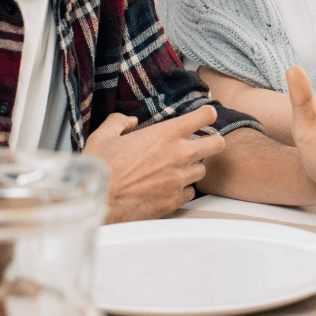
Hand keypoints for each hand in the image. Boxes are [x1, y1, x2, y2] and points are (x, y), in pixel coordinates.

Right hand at [84, 108, 226, 222]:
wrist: (98, 201)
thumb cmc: (100, 168)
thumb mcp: (104, 136)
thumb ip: (119, 122)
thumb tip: (129, 121)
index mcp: (166, 133)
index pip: (204, 116)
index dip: (207, 114)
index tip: (205, 116)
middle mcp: (179, 155)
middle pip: (217, 143)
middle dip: (213, 141)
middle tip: (204, 143)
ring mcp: (180, 179)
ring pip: (202, 170)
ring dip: (192, 167)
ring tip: (176, 168)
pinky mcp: (175, 200)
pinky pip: (190, 192)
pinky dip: (183, 189)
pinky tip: (168, 187)